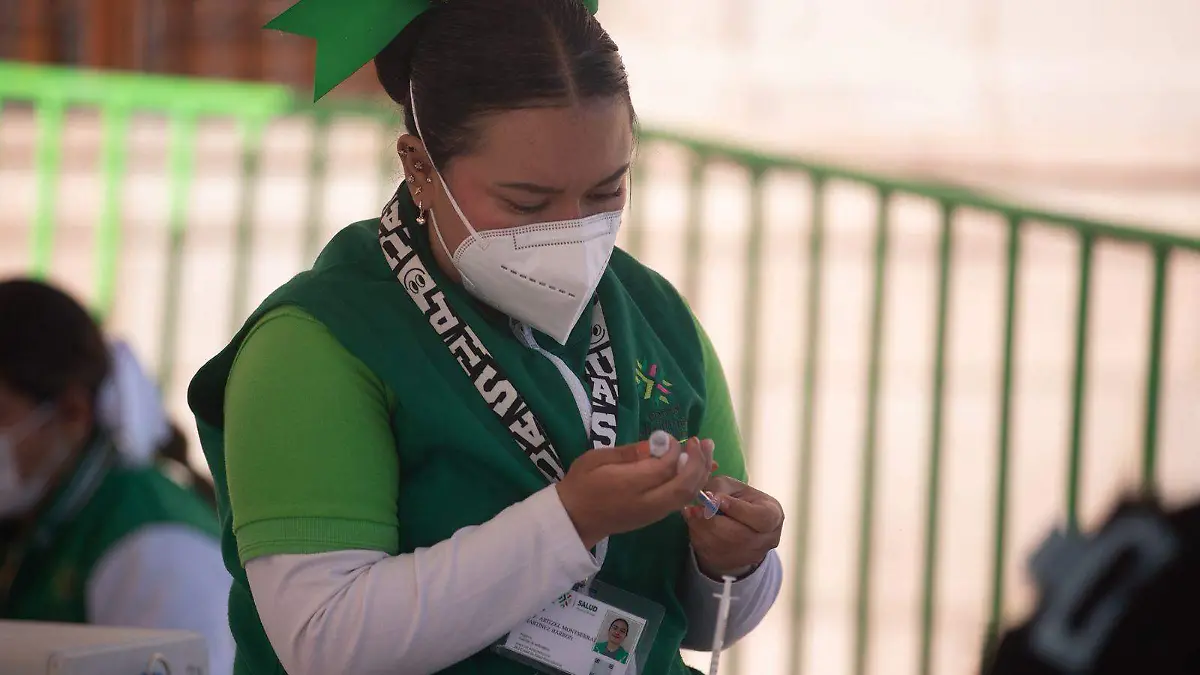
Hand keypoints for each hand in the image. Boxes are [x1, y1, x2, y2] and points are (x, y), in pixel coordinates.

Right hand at [557, 436, 714, 548]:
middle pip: (684, 485)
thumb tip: (657, 443)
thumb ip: (628, 452)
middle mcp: (647, 502)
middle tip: (701, 441)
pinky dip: (695, 484)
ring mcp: (654, 513)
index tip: (670, 437)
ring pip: (688, 495)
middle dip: (699, 461)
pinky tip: (699, 469)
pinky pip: (682, 501)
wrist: (574, 520)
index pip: (664, 467)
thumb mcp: (595, 459)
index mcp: (629, 486)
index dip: (674, 450)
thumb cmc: (581, 484)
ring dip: (702, 472)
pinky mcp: (656, 517)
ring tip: (708, 450)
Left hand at [685, 475, 783, 578]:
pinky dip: (698, 538)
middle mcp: (767, 539)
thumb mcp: (731, 486)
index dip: (737, 509)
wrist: (736, 523)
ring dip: (702, 529)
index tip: (715, 499)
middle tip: (695, 508)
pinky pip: (712, 554)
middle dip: (713, 521)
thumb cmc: (736, 499)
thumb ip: (721, 489)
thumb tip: (709, 499)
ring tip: (692, 513)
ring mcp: (751, 556)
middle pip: (740, 536)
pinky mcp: (732, 564)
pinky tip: (694, 525)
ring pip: (723, 547)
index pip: (761, 517)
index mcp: (773, 515)